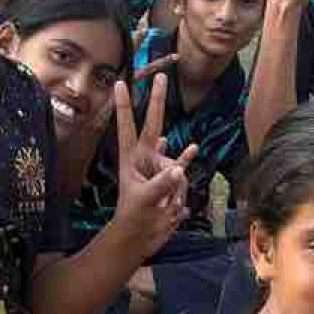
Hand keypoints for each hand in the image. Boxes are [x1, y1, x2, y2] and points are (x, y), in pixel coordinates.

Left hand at [111, 73, 195, 254]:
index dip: (123, 105)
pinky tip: (193, 149)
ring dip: (175, 185)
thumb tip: (178, 169)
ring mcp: (160, 168)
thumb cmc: (133, 217)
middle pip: (154, 123)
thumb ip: (161, 184)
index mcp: (130, 159)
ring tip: (164, 206)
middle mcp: (146, 158)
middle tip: (160, 76)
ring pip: (176, 163)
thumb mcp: (143, 200)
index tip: (120, 82)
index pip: (127, 126)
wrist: (141, 237)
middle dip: (157, 100)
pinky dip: (187, 164)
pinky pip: (184, 168)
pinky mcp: (173, 180)